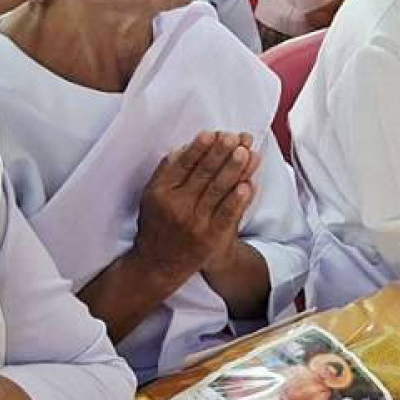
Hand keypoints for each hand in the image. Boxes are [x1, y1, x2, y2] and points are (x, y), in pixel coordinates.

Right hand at [135, 132, 258, 286]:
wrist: (159, 265)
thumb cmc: (157, 225)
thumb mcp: (151, 197)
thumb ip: (165, 173)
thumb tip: (183, 148)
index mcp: (161, 193)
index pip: (183, 165)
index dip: (199, 149)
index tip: (211, 134)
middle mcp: (177, 207)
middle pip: (203, 175)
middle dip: (220, 154)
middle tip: (234, 137)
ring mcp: (196, 223)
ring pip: (218, 191)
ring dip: (233, 170)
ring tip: (245, 152)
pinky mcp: (211, 238)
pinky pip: (227, 215)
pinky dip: (238, 200)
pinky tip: (248, 184)